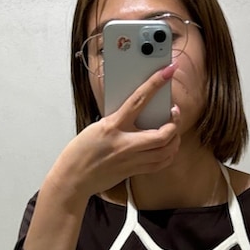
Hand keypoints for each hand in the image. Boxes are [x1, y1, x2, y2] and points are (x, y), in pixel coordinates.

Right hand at [46, 63, 181, 206]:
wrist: (74, 178)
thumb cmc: (81, 152)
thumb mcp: (97, 128)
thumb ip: (117, 121)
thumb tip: (135, 113)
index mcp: (112, 127)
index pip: (139, 100)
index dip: (155, 83)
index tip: (167, 71)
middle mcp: (124, 144)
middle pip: (162, 134)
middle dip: (174, 122)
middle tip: (174, 113)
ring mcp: (130, 160)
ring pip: (165, 152)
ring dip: (175, 140)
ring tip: (173, 131)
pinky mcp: (132, 171)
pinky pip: (159, 164)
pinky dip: (168, 155)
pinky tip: (168, 149)